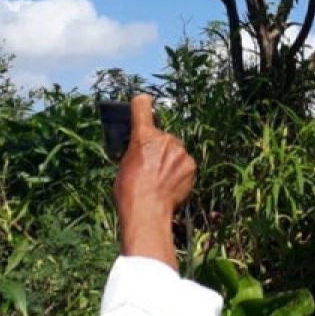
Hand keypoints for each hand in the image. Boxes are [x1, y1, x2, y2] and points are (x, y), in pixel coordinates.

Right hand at [114, 94, 196, 268]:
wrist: (147, 212)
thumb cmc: (129, 192)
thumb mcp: (123, 165)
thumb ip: (135, 151)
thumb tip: (141, 151)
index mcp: (142, 136)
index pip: (142, 106)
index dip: (142, 104)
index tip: (144, 104)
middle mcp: (164, 138)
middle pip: (162, 135)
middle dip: (158, 147)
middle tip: (151, 166)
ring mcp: (180, 152)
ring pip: (175, 151)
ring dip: (170, 160)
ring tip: (161, 180)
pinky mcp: (191, 165)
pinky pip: (185, 164)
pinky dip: (180, 172)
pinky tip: (171, 185)